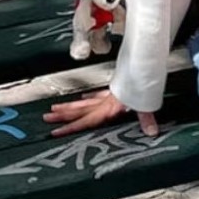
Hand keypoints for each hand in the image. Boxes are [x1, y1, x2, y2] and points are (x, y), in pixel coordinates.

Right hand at [43, 89, 157, 137]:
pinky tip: (84, 97)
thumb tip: (151, 132)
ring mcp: (109, 94)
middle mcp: (106, 101)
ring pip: (85, 101)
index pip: (86, 120)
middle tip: (47, 117)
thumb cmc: (144, 83)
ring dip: (70, 106)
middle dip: (63, 115)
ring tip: (56, 108)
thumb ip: (146, 119)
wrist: (145, 65)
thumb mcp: (146, 103)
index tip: (56, 132)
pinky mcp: (114, 89)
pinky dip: (89, 97)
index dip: (70, 127)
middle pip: (80, 109)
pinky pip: (98, 95)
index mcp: (109, 107)